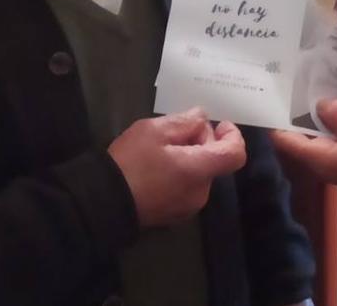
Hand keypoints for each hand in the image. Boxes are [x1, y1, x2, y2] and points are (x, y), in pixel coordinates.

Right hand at [108, 109, 246, 227]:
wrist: (101, 203)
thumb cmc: (129, 163)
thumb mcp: (154, 130)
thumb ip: (185, 122)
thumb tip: (202, 119)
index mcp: (199, 171)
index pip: (235, 155)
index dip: (233, 136)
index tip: (219, 125)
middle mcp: (200, 192)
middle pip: (215, 160)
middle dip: (202, 141)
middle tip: (174, 131)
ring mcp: (188, 208)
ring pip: (200, 173)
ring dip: (190, 157)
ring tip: (160, 149)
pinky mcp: (174, 216)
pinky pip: (187, 187)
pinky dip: (181, 173)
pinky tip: (156, 167)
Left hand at [271, 100, 336, 220]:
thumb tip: (319, 103)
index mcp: (320, 158)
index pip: (286, 141)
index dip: (276, 121)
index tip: (273, 98)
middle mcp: (321, 165)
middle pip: (299, 140)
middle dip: (295, 116)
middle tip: (294, 87)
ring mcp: (335, 167)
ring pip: (316, 140)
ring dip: (316, 121)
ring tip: (317, 92)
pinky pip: (331, 144)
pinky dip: (331, 128)